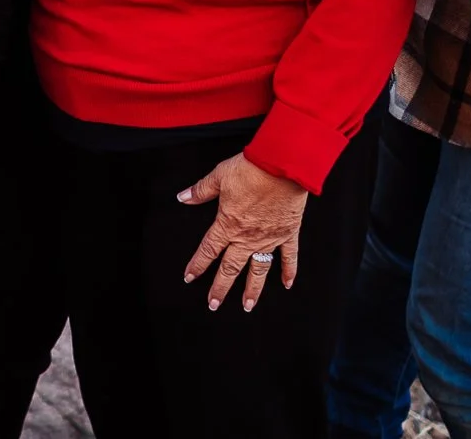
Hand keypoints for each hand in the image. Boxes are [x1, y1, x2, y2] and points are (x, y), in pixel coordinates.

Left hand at [178, 153, 306, 312]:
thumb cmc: (251, 169)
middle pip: (231, 268)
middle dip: (221, 287)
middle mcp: (247, 237)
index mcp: (228, 224)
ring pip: (258, 270)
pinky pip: (288, 257)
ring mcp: (269, 237)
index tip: (189, 277)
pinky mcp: (288, 233)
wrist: (283, 165)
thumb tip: (182, 197)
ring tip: (247, 306)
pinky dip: (289, 271)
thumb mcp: (219, 176)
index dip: (197, 264)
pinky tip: (287, 285)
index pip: (208, 250)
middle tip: (213, 305)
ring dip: (252, 289)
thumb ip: (201, 191)